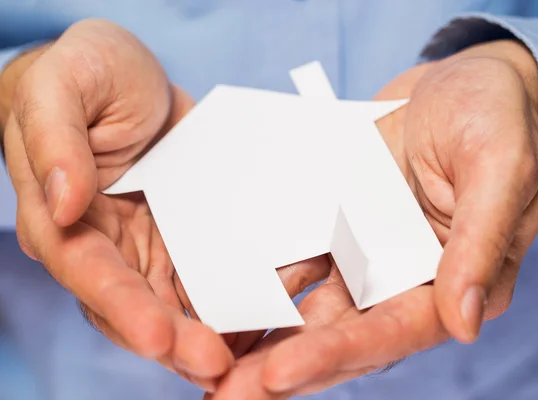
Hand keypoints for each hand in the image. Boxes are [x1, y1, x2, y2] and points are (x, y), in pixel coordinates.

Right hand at [1, 19, 328, 390]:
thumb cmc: (86, 72)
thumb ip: (54, 142)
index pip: (89, 273)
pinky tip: (269, 309)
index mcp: (65, 219)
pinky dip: (237, 294)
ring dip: (210, 332)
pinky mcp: (189, 234)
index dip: (122, 308)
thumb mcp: (61, 88)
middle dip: (175, 340)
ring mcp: (150, 244)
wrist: (129, 74)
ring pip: (178, 301)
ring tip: (249, 358)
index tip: (158, 337)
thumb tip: (62, 204)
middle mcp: (108, 244)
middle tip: (217, 365)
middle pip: (137, 305)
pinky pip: (213, 270)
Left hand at [207, 40, 537, 397]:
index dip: (336, 356)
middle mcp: (402, 281)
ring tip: (201, 360)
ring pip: (305, 309)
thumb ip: (480, 245)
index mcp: (450, 282)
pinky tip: (210, 296)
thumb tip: (464, 324)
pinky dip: (254, 280)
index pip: (391, 332)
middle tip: (219, 396)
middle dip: (279, 369)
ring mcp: (364, 256)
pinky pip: (291, 258)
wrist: (457, 79)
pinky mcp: (335, 227)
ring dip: (257, 336)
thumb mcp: (499, 168)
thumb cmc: (492, 116)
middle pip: (338, 336)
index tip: (278, 376)